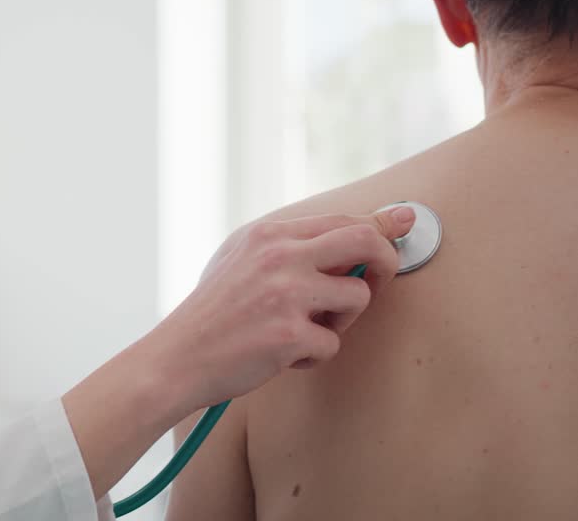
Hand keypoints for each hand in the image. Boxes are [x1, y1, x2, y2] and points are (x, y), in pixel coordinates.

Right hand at [150, 207, 415, 413]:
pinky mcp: (289, 335)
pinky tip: (282, 357)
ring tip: (307, 330)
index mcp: (268, 235)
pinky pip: (332, 344)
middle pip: (365, 239)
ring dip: (343, 320)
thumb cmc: (215, 313)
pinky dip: (313, 356)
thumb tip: (352, 233)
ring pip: (358, 295)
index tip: (400, 230)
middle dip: (387, 261)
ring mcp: (285, 294)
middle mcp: (279, 256)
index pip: (342, 219)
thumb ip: (293, 247)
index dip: (378, 229)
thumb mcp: (242, 262)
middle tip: (379, 282)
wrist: (176, 357)